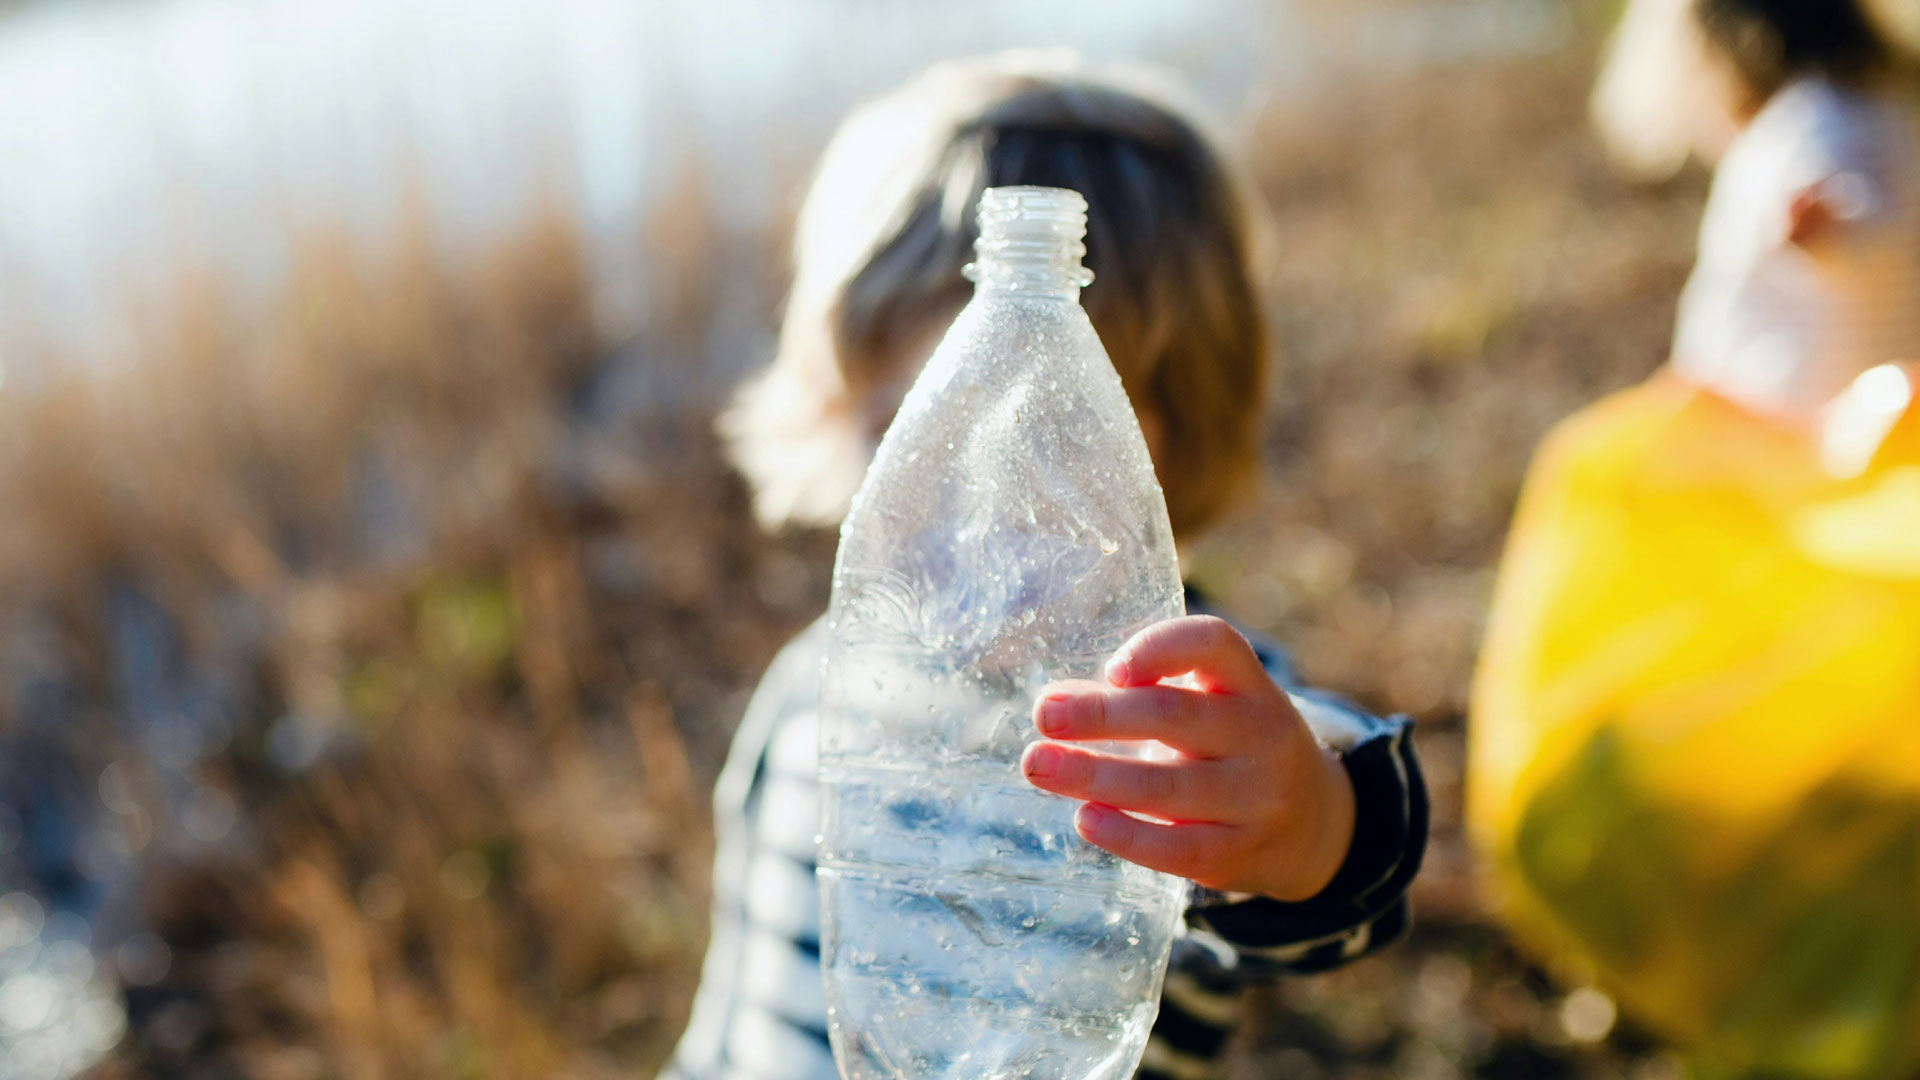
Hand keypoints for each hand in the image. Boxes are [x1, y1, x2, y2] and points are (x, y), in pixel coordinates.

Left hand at [1019, 615, 1355, 900]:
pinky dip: (1127, 835)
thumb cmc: (1231, 749)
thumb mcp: (1212, 708)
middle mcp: (1261, 734)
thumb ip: (1141, 699)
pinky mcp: (1240, 852)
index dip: (1160, 648)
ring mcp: (1256, 797)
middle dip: (1102, 714)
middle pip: (1176, 716)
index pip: (1215, 644)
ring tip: (1039, 766)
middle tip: (1044, 715)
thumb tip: (1055, 704)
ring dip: (1095, 776)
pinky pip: (1178, 847)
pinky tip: (1085, 819)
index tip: (1111, 668)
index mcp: (1248, 684)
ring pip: (1169, 786)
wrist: (1313, 826)